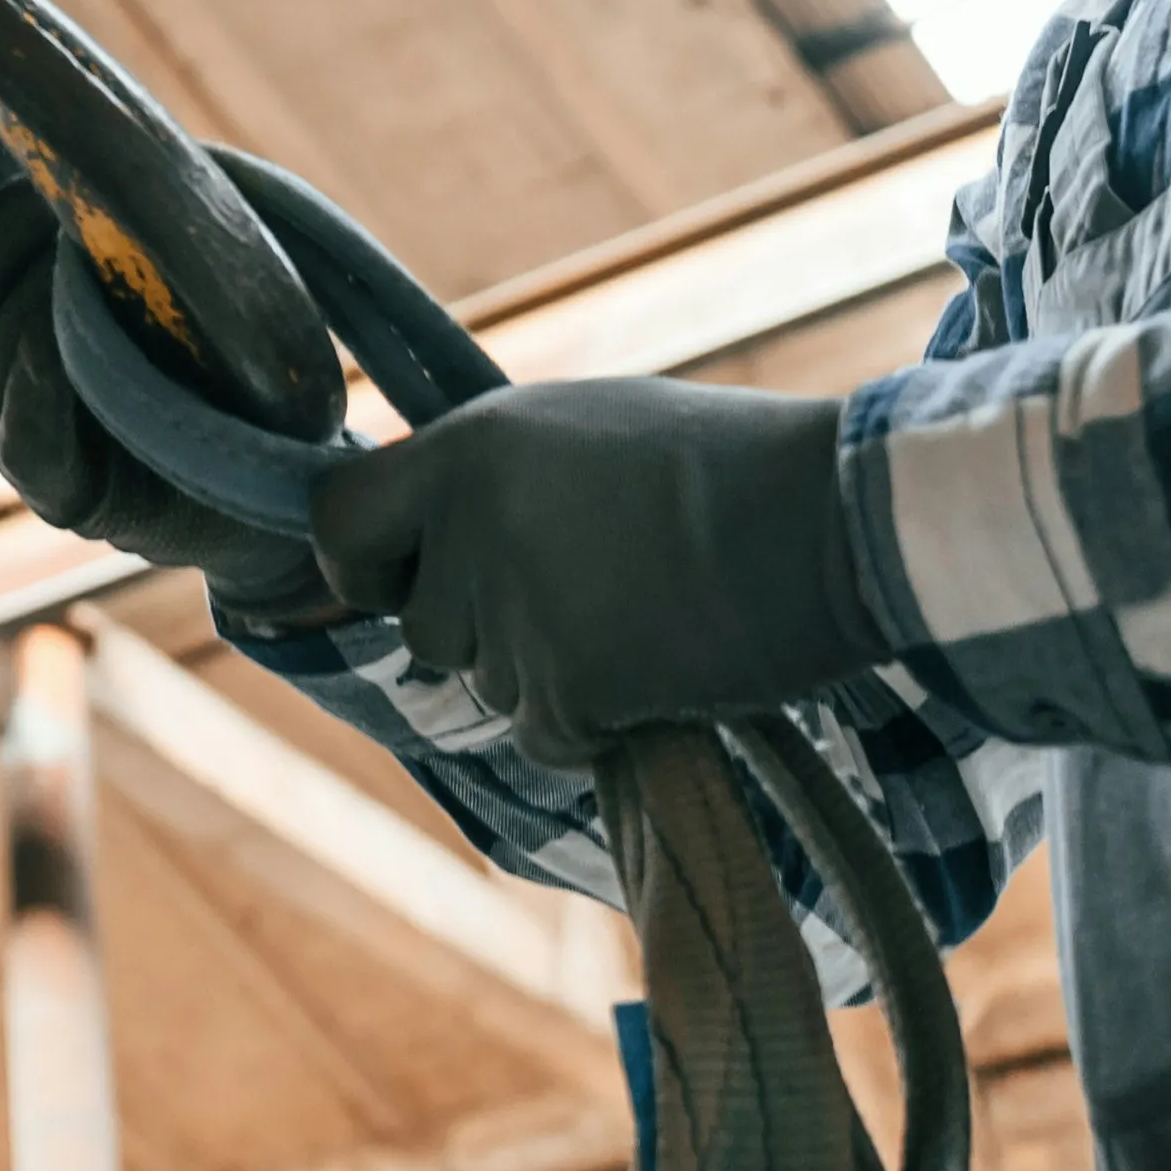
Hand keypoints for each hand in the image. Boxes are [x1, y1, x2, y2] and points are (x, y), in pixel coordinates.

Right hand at [0, 153, 246, 575]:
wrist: (285, 461)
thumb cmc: (226, 340)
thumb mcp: (166, 253)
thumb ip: (107, 207)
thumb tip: (67, 136)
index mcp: (7, 312)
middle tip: (56, 212)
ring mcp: (21, 439)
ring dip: (33, 312)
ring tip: (88, 279)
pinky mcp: (64, 495)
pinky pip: (26, 440)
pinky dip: (35, 394)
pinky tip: (58, 359)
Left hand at [307, 378, 878, 768]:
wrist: (833, 520)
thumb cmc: (727, 466)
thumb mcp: (582, 432)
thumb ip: (493, 479)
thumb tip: (429, 530)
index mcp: (468, 447)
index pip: (337, 520)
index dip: (363, 562)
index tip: (400, 578)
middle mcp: (470, 527)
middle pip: (423, 625)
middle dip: (487, 632)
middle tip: (585, 602)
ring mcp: (514, 612)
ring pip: (488, 686)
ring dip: (550, 677)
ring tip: (645, 618)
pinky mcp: (565, 689)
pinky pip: (549, 738)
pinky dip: (599, 726)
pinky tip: (665, 666)